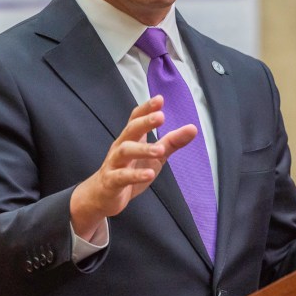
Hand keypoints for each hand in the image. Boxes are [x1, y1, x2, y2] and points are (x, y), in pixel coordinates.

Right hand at [69, 95, 195, 240]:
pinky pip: (122, 176)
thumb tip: (193, 128)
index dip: (147, 108)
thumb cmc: (129, 171)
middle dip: (145, 122)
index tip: (160, 99)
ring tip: (160, 150)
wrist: (102, 196)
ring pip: (125, 151)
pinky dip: (135, 175)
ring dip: (143, 149)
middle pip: (130, 129)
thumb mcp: (155, 156)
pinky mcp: (111, 181)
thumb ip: (172, 142)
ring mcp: (115, 163)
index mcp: (131, 138)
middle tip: (161, 116)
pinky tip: (150, 174)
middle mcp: (121, 147)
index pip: (136, 118)